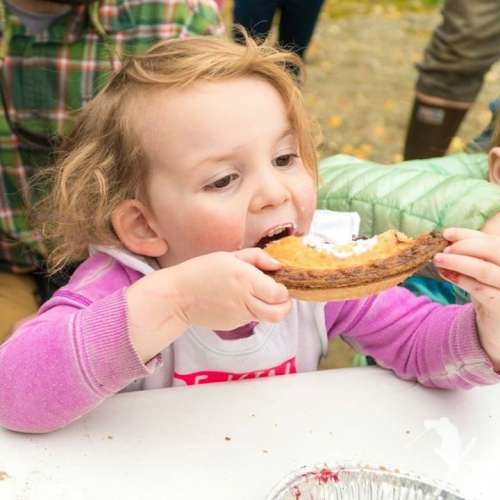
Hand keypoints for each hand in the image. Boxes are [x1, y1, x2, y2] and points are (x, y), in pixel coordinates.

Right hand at [126, 248, 290, 360]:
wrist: (178, 296)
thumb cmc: (201, 271)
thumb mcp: (229, 256)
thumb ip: (257, 258)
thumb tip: (278, 266)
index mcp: (246, 279)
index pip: (279, 294)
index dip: (284, 290)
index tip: (278, 283)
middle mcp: (245, 300)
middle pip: (279, 313)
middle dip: (285, 306)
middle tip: (280, 297)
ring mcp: (239, 316)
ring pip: (267, 318)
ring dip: (269, 308)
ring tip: (257, 296)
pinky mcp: (232, 326)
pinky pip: (250, 319)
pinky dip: (251, 311)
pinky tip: (237, 300)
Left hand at [434, 228, 499, 368]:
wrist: (497, 329)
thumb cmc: (489, 293)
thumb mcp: (483, 271)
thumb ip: (473, 255)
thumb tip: (448, 239)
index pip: (494, 241)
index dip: (469, 235)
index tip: (446, 233)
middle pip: (494, 251)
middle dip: (464, 246)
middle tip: (442, 249)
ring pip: (485, 270)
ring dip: (457, 262)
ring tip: (438, 260)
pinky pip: (481, 289)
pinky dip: (461, 279)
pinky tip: (446, 275)